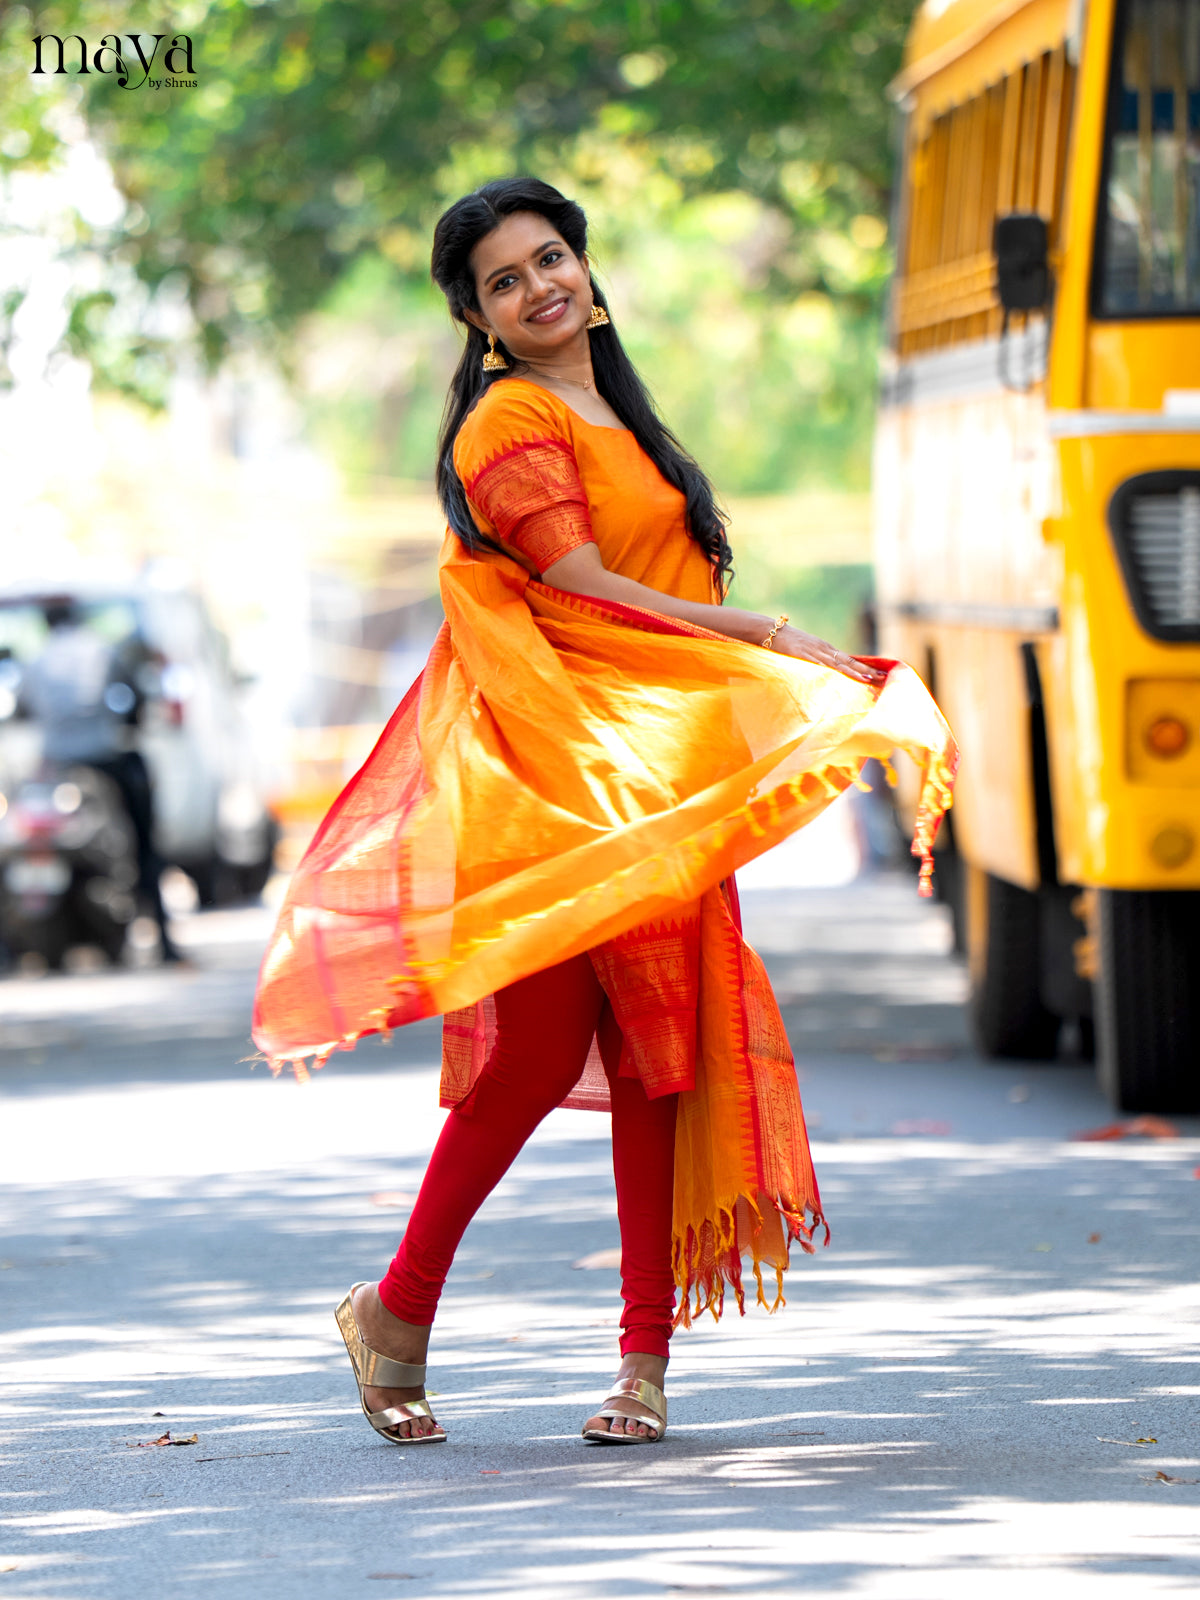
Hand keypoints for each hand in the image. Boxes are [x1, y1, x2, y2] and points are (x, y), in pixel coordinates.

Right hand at [771, 625, 885, 686]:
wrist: (770, 631)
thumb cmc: (787, 644)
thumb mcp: (807, 651)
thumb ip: (819, 661)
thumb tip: (830, 673)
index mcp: (826, 649)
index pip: (850, 659)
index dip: (865, 667)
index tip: (879, 674)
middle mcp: (823, 650)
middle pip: (848, 661)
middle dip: (865, 670)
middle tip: (882, 677)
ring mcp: (812, 652)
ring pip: (836, 664)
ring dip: (852, 672)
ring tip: (866, 679)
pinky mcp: (800, 654)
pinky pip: (816, 664)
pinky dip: (827, 670)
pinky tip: (837, 676)